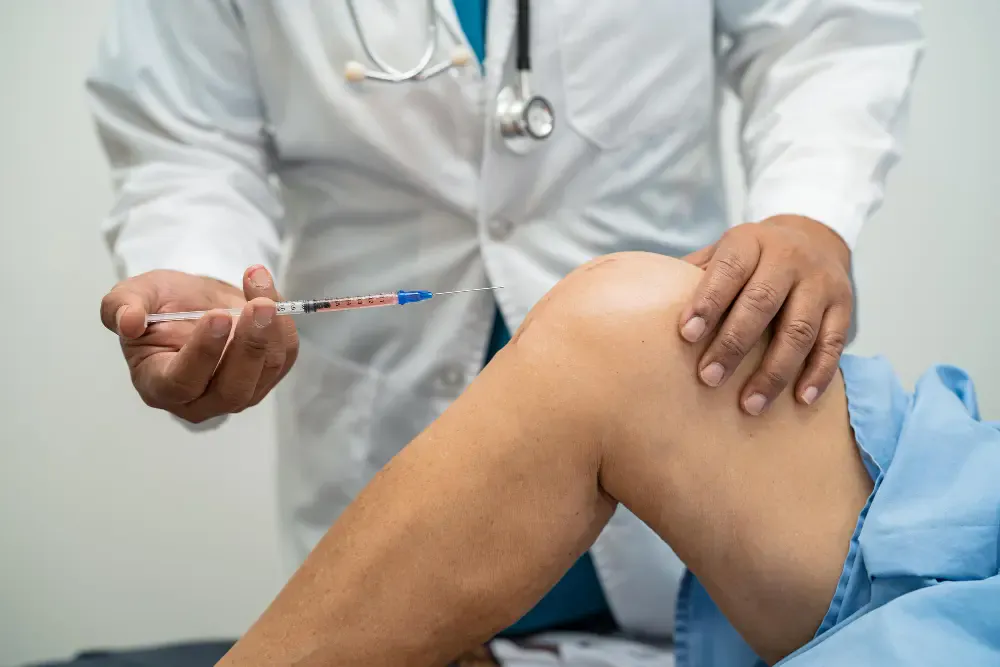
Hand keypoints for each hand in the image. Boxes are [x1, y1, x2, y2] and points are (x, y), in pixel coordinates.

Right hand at [100, 265, 298, 422]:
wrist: (195, 302)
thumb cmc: (160, 305)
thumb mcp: (132, 295)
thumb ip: (121, 307)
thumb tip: (128, 321)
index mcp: (159, 386)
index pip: (183, 383)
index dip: (202, 353)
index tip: (217, 316)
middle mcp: (201, 400)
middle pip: (232, 390)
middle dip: (249, 347)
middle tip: (259, 307)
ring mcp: (238, 392)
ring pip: (265, 372)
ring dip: (270, 329)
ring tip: (259, 286)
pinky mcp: (267, 376)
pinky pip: (283, 356)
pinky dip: (282, 323)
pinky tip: (266, 293)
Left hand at [679, 215, 851, 415]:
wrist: (813, 238)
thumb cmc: (751, 258)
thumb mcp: (723, 252)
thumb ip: (693, 274)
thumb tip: (644, 302)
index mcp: (750, 241)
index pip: (728, 270)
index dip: (707, 301)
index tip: (686, 335)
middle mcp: (788, 257)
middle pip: (761, 302)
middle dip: (734, 344)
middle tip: (708, 379)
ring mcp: (820, 282)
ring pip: (799, 329)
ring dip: (774, 371)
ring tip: (750, 404)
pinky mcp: (844, 306)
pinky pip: (833, 343)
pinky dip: (818, 374)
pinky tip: (800, 400)